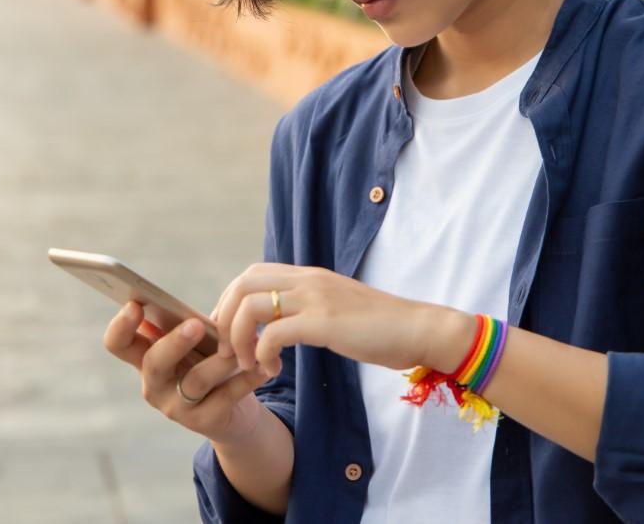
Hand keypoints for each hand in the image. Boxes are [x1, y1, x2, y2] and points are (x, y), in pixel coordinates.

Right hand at [103, 301, 274, 445]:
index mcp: (146, 358)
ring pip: (195, 381)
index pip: (118, 343)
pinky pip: (226, 397)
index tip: (134, 303)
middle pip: (153, 363)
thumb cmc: (211, 362)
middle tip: (196, 324)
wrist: (235, 412)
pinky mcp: (204, 422)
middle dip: (174, 342)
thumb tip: (185, 306)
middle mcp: (154, 385)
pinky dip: (246, 379)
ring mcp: (176, 407)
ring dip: (221, 360)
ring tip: (245, 344)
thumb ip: (187, 325)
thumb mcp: (197, 342)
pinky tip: (263, 367)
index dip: (121, 325)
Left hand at [211, 262, 463, 376]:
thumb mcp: (338, 308)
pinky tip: (273, 370)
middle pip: (242, 284)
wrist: (419, 329)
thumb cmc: (382, 327)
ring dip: (239, 338)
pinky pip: (273, 334)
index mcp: (310, 275)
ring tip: (249, 364)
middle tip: (231, 352)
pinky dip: (262, 354)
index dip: (230, 302)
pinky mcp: (324, 322)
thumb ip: (310, 307)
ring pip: (251, 306)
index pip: (251, 274)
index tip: (232, 334)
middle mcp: (309, 280)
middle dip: (225, 320)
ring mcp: (316, 298)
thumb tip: (285, 321)